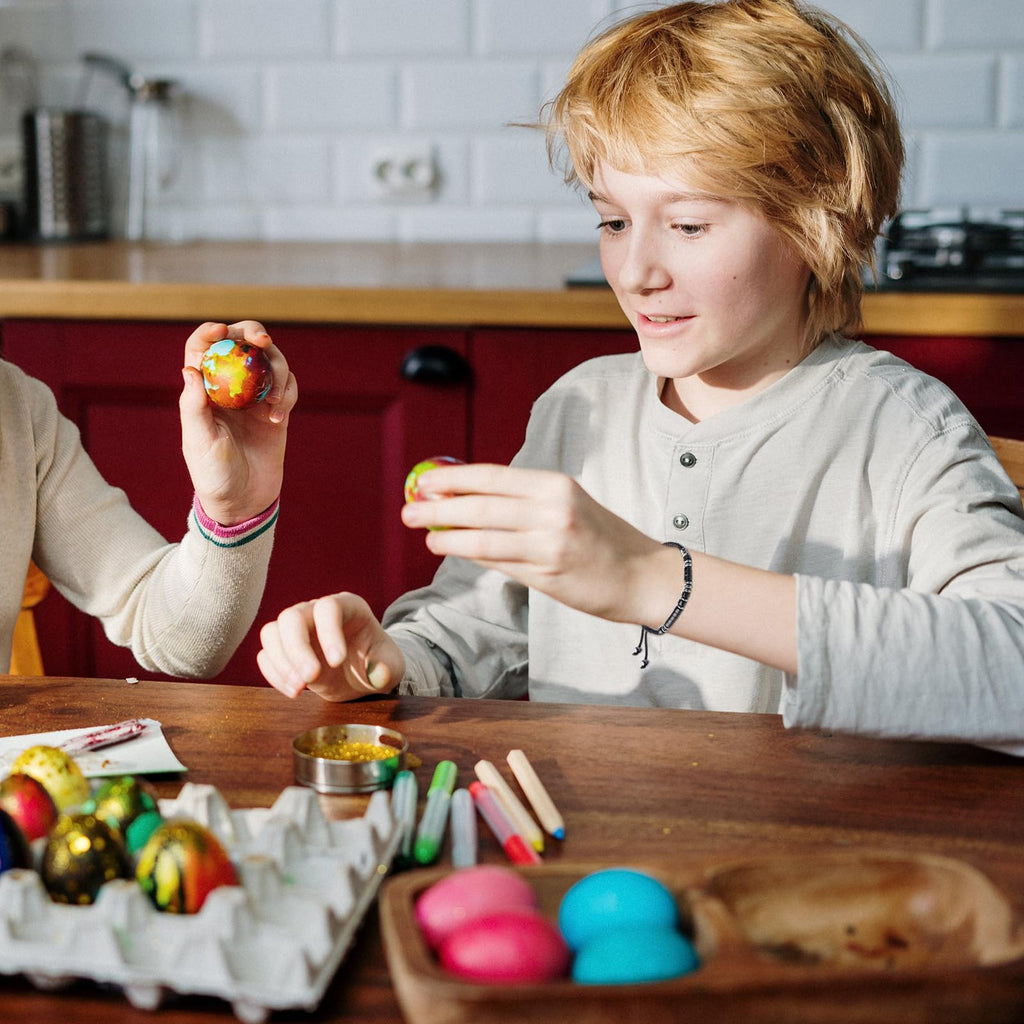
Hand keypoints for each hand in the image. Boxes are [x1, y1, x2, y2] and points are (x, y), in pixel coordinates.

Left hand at [180, 320, 297, 525]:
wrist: (244, 501)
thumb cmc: (213, 474)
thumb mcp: (199, 441)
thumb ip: (195, 406)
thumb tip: (190, 369)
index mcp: (203, 390)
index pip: (203, 348)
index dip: (212, 332)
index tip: (223, 331)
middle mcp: (229, 387)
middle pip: (241, 345)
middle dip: (253, 335)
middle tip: (262, 341)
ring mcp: (255, 398)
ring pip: (269, 362)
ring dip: (278, 371)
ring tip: (277, 401)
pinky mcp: (276, 411)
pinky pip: (288, 388)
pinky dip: (289, 394)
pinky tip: (279, 418)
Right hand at [256, 592, 405, 700]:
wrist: (362, 672)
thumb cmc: (378, 661)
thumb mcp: (392, 666)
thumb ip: (388, 668)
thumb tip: (378, 673)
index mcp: (348, 607)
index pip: (329, 608)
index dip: (329, 632)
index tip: (337, 662)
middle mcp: (317, 611)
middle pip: (292, 617)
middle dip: (297, 649)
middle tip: (309, 679)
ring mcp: (297, 628)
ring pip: (272, 632)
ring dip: (281, 663)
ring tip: (300, 689)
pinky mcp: (283, 649)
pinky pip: (266, 655)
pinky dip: (274, 674)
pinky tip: (294, 691)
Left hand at [401, 463, 675, 626]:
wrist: (643, 576)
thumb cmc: (601, 540)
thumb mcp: (568, 505)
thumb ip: (521, 502)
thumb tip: (466, 498)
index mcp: (556, 484)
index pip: (493, 476)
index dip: (454, 478)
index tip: (425, 481)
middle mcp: (552, 509)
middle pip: (481, 505)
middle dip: (439, 506)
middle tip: (409, 508)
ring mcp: (550, 542)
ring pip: (484, 536)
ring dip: (447, 535)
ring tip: (424, 534)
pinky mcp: (548, 573)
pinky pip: (498, 561)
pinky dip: (470, 554)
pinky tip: (451, 550)